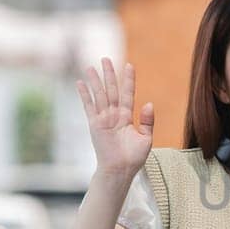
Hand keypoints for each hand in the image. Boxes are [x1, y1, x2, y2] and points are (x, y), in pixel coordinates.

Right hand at [76, 58, 153, 178]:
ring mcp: (104, 119)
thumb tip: (149, 103)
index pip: (128, 94)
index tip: (129, 65)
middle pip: (111, 90)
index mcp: (127, 117)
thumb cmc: (134, 158)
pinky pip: (89, 107)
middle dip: (109, 74)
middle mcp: (114, 115)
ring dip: (95, 80)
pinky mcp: (94, 124)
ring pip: (100, 95)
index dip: (128, 80)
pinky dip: (85, 95)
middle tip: (105, 58)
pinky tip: (80, 83)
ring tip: (91, 66)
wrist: (120, 170)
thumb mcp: (146, 138)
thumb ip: (147, 121)